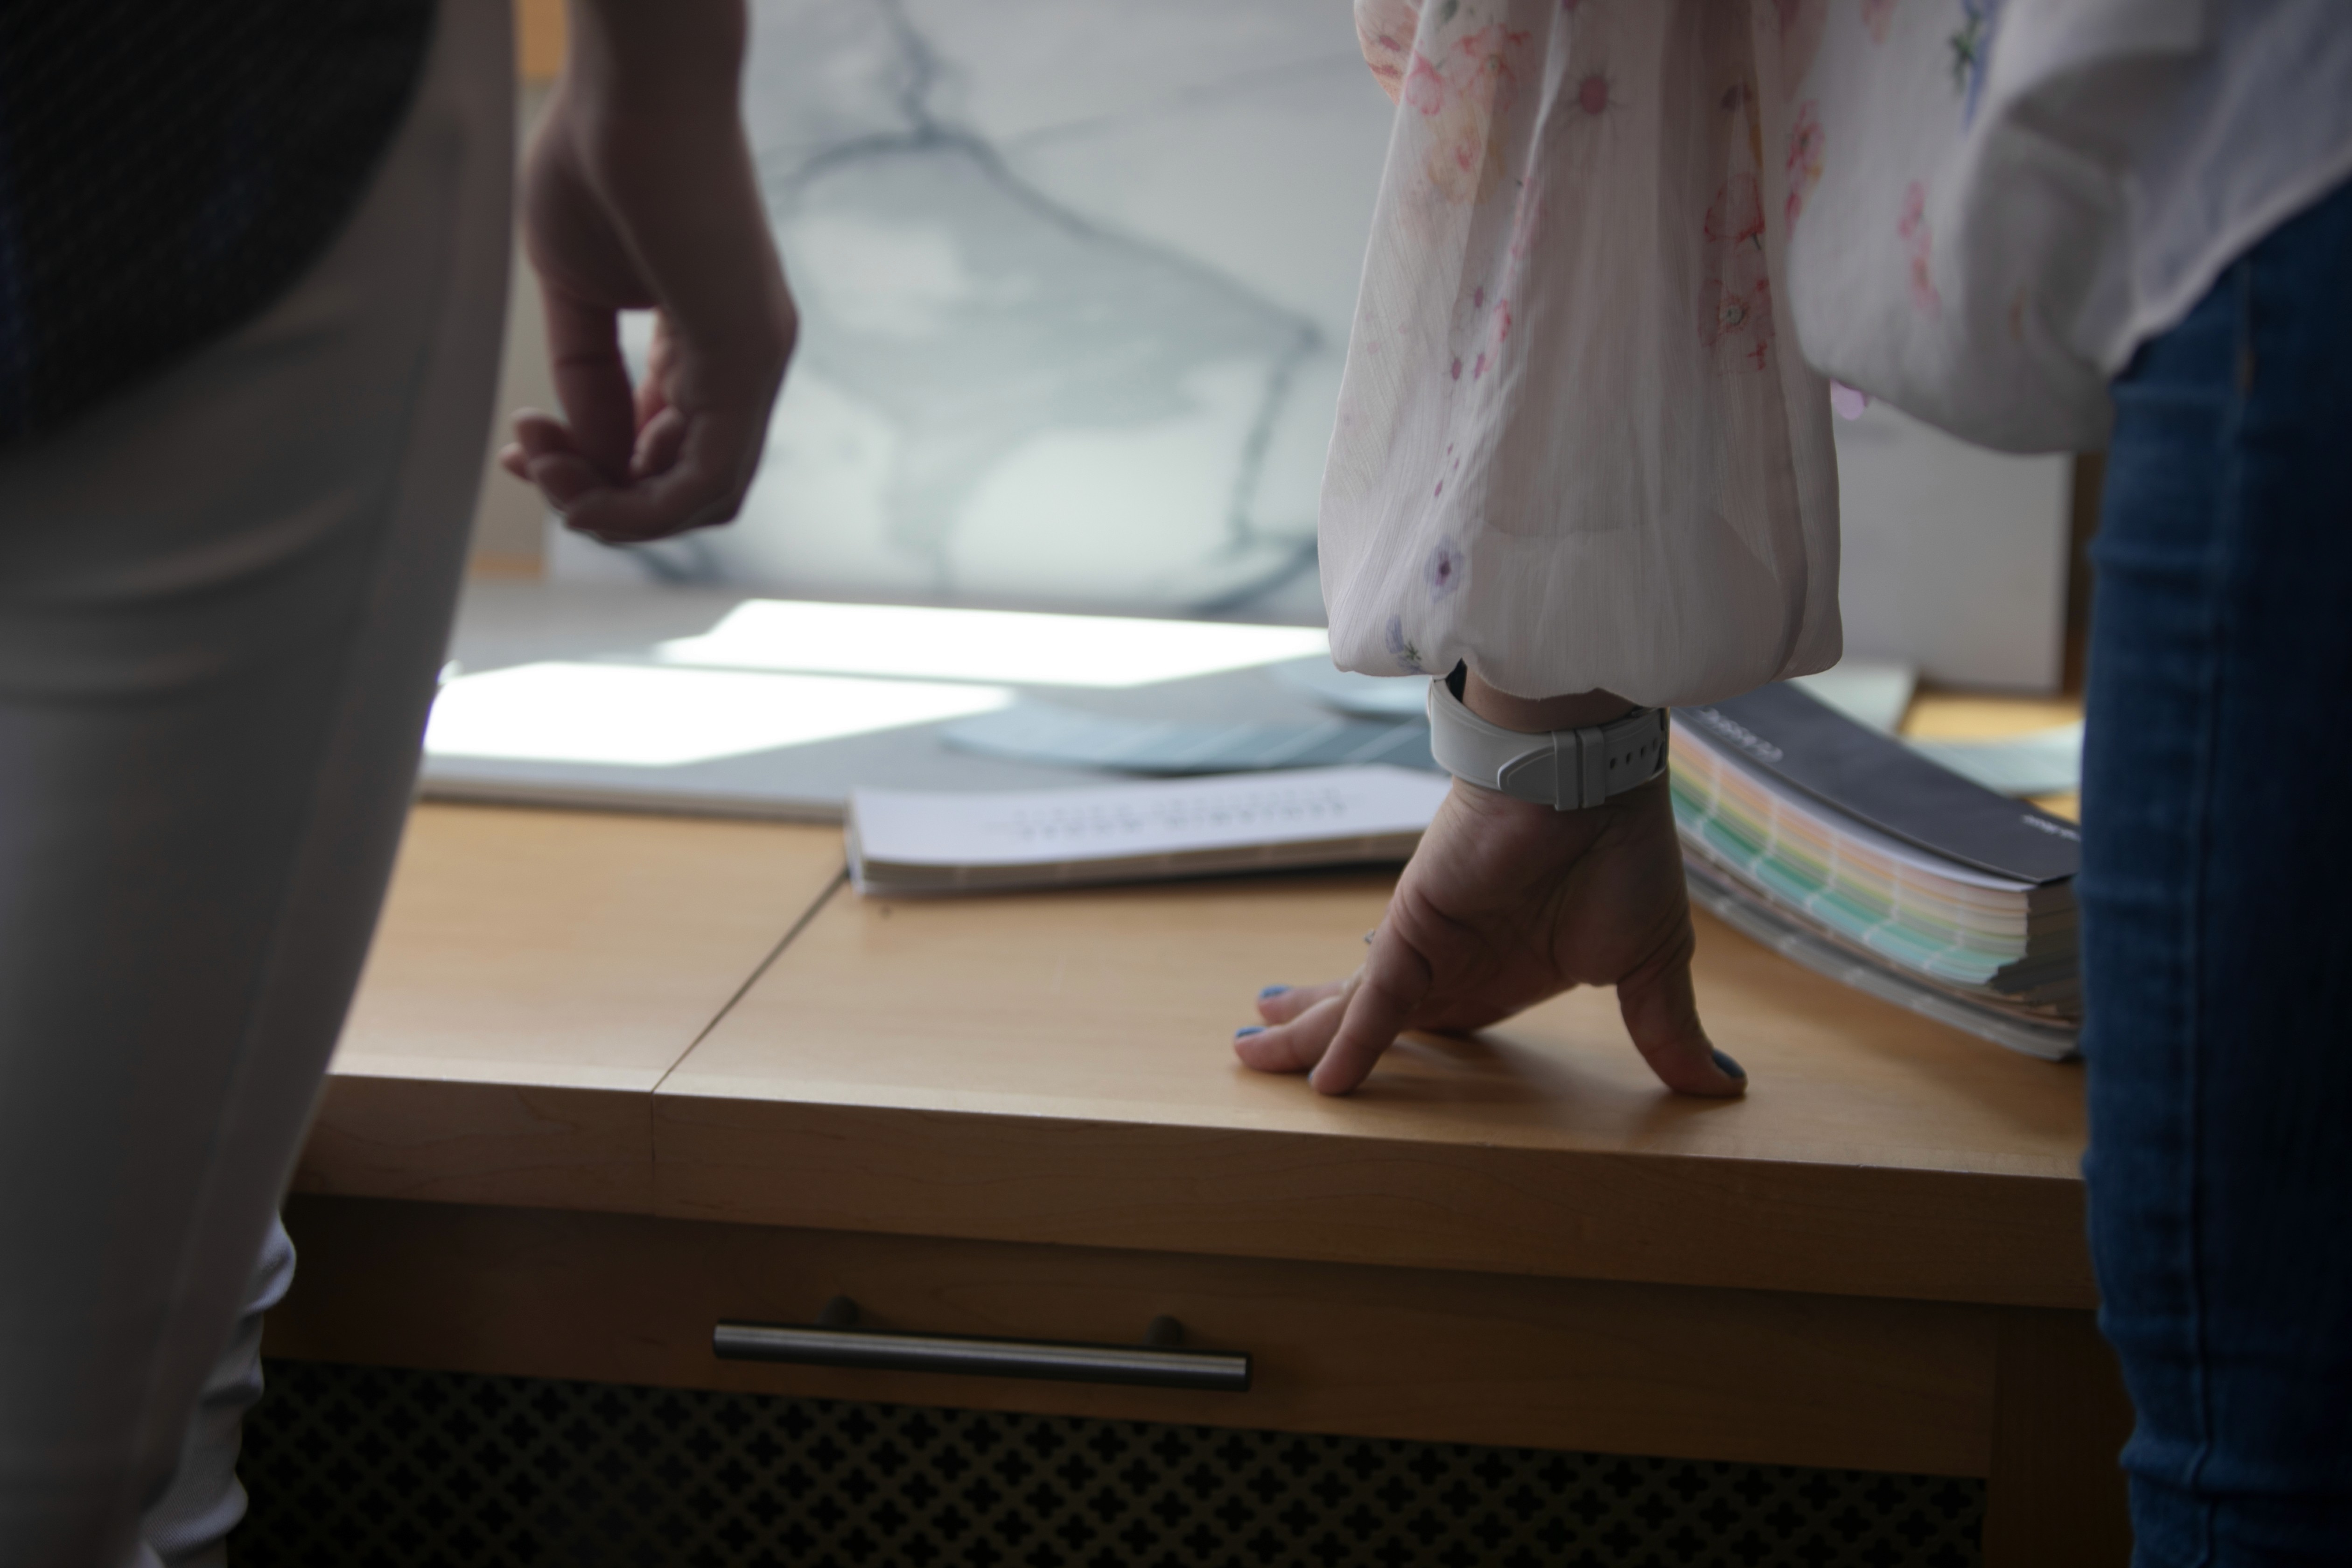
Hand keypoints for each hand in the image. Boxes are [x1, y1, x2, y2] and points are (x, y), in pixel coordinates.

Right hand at [499, 0, 795, 543]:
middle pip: (690, 493)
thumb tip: (585, 453)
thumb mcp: (578, 293)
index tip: (520, 445)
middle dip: (601, 501)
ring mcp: (755, 363)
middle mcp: (746, 364)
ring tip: (539, 458)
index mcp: (709, 348)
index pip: (669, 454)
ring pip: (703, 501)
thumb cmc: (599, 160)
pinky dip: (639, 503)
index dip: (592, 473)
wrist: (632, 84)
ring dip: (610, 507)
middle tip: (528, 457)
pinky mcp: (747, 357)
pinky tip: (570, 470)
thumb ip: (589, 380)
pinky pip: (709, 481)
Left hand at [1235, 691, 1743, 1096]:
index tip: (1360, 1071)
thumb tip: (1718, 1089)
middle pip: (1378, 1017)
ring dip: (1306, 1037)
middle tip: (1267, 1060)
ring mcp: (1431, 945)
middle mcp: (1457, 961)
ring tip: (1249, 1055)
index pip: (1444, 1024)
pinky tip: (1318, 1081)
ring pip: (1357, 1009)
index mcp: (1505, 971)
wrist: (1595, 777)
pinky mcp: (1417, 931)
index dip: (1404, 1052)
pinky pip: (1378, 1002)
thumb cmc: (1624, 850)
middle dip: (1321, 1037)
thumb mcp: (1649, 964)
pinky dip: (1350, 1042)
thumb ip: (1664, 1030)